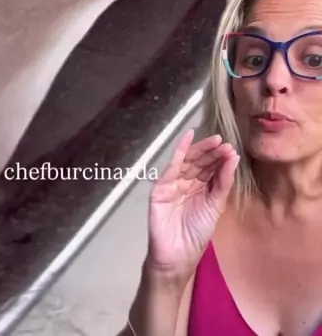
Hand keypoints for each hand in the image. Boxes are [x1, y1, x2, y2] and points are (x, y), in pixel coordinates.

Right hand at [147, 129, 238, 278]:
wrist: (177, 257)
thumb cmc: (196, 234)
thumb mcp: (215, 207)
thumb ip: (223, 183)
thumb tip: (233, 158)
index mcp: (201, 188)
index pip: (211, 168)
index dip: (221, 158)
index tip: (232, 150)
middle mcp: (187, 182)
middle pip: (200, 162)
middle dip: (213, 152)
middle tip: (226, 144)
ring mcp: (173, 182)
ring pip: (188, 161)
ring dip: (202, 149)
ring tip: (216, 141)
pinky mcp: (161, 186)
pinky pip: (172, 165)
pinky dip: (180, 150)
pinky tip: (188, 136)